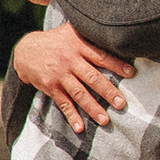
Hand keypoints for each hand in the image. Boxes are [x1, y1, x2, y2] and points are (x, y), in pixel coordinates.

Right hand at [14, 18, 134, 133]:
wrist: (27, 50)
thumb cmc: (57, 41)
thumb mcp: (72, 31)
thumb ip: (90, 33)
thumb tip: (116, 31)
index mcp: (79, 45)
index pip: (101, 56)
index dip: (117, 65)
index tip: (131, 74)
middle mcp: (70, 60)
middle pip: (92, 77)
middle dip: (108, 91)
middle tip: (122, 104)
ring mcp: (60, 75)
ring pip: (79, 93)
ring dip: (92, 107)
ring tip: (105, 120)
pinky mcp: (51, 87)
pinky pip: (63, 103)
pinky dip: (71, 116)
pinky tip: (80, 128)